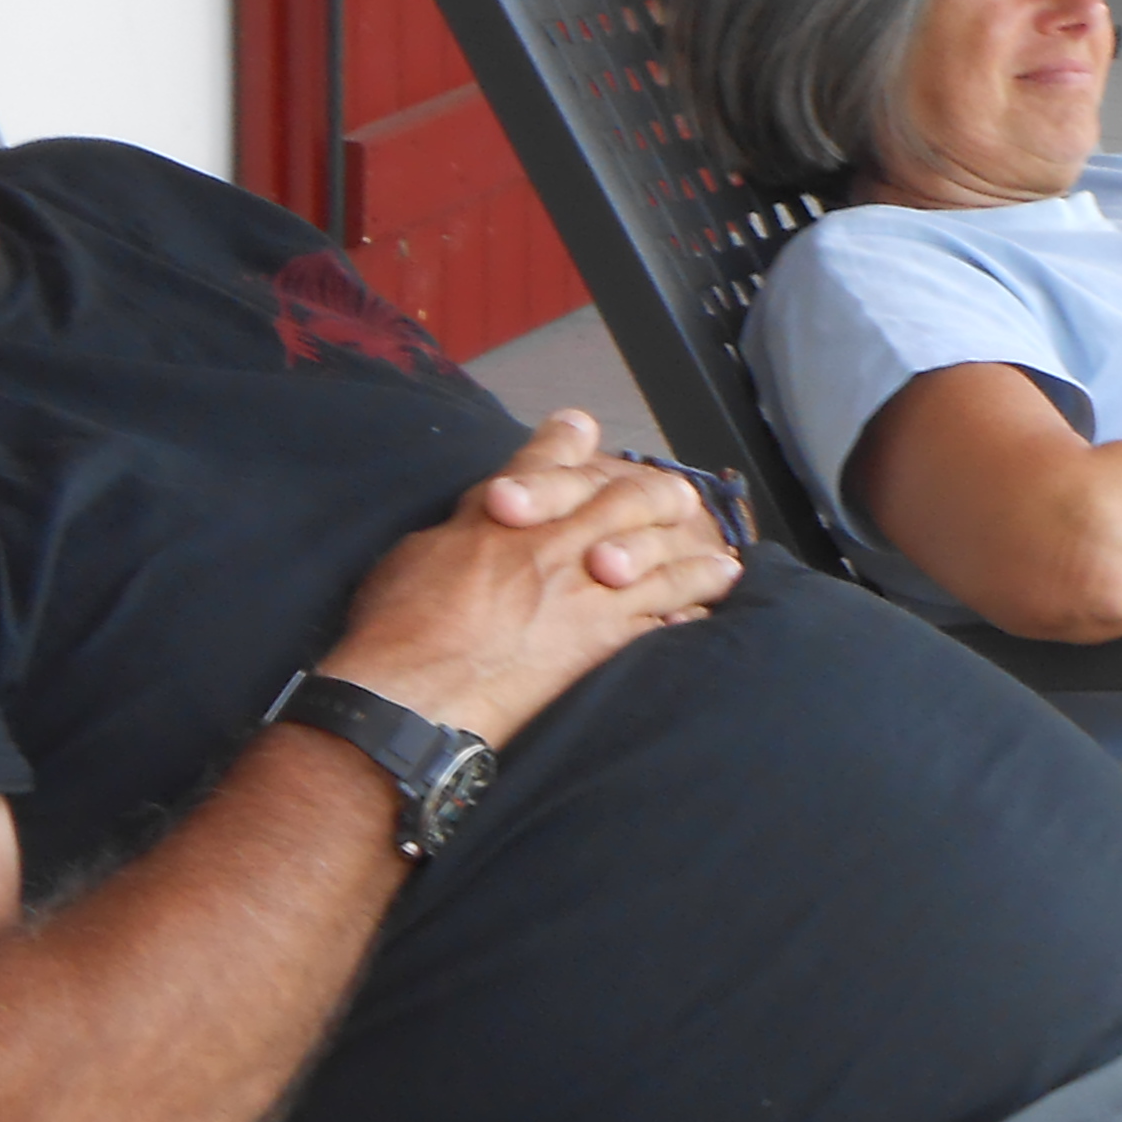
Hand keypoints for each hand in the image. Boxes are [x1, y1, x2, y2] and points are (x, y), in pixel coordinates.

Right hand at [316, 409, 742, 746]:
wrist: (415, 693)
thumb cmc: (398, 626)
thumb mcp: (420, 551)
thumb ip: (465, 524)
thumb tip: (485, 514)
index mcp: (505, 509)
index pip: (545, 458)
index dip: (568, 439)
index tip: (585, 428)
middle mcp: (556, 538)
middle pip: (628, 496)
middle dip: (660, 494)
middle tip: (682, 499)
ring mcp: (586, 586)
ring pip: (661, 556)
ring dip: (696, 559)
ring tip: (723, 564)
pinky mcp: (602, 636)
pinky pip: (662, 618)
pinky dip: (687, 613)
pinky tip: (701, 617)